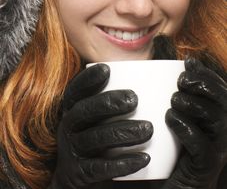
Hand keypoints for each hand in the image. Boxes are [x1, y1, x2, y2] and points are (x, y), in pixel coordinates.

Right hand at [49, 64, 151, 188]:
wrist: (83, 180)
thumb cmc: (102, 139)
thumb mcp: (100, 119)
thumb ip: (117, 102)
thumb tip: (155, 79)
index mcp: (72, 110)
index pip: (75, 90)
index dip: (87, 78)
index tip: (107, 69)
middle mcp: (68, 127)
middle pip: (83, 111)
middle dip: (107, 102)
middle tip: (134, 99)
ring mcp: (71, 150)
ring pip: (94, 138)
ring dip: (122, 132)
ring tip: (148, 129)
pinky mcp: (79, 174)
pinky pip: (100, 168)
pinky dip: (123, 163)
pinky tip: (144, 159)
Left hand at [163, 58, 226, 188]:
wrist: (159, 188)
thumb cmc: (158, 155)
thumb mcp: (164, 124)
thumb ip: (163, 105)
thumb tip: (149, 77)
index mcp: (212, 123)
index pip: (220, 93)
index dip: (208, 75)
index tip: (188, 62)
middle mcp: (219, 137)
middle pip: (225, 104)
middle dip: (205, 84)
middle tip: (182, 80)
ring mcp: (215, 154)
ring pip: (220, 122)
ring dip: (196, 104)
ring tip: (175, 99)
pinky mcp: (204, 171)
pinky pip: (205, 148)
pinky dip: (188, 128)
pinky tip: (171, 118)